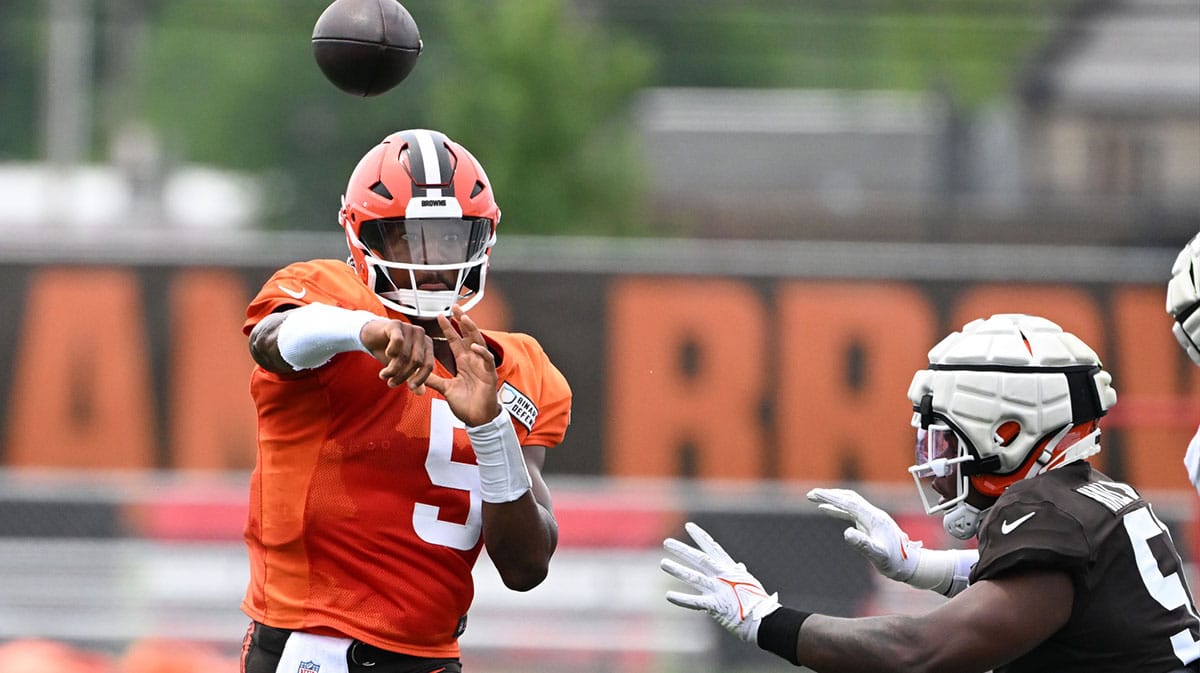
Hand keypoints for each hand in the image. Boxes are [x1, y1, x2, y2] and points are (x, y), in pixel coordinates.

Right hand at [360, 318, 434, 392]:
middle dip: (402, 375)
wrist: (371, 336)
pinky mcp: (396, 324)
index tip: (411, 388)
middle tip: (391, 383)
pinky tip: (387, 355)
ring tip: (384, 375)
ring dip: (392, 369)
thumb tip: (421, 393)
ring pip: (405, 355)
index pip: (429, 365)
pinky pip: (397, 342)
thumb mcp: (401, 367)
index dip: (421, 378)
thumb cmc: (390, 350)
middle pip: (416, 362)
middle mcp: (421, 335)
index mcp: (427, 345)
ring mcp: (409, 328)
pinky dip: (391, 352)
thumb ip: (412, 378)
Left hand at [424, 306, 500, 425]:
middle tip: (455, 307)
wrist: (477, 419)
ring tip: (464, 319)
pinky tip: (474, 345)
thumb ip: (434, 380)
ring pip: (478, 342)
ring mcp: (482, 366)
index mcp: (463, 362)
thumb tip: (418, 374)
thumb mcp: (446, 388)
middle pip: (468, 335)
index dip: (448, 328)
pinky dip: (481, 352)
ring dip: (472, 331)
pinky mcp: (489, 374)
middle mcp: (473, 360)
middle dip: (462, 321)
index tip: (440, 316)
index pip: (455, 340)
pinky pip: (487, 360)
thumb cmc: (465, 404)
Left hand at [661, 522, 779, 642]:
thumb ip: (739, 573)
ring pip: (694, 577)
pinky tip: (668, 596)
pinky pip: (695, 602)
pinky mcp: (716, 605)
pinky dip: (681, 599)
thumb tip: (739, 565)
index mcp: (729, 569)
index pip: (713, 547)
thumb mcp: (749, 582)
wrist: (764, 619)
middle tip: (667, 542)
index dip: (700, 536)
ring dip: (678, 570)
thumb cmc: (757, 602)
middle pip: (699, 559)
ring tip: (664, 563)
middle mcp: (722, 576)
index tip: (689, 526)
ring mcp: (718, 590)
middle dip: (682, 550)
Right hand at [807, 487, 920, 582]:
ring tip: (814, 498)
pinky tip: (826, 509)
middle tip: (810, 495)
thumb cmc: (895, 562)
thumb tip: (847, 533)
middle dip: (829, 495)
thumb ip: (863, 545)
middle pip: (849, 498)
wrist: (910, 564)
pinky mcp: (870, 523)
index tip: (815, 495)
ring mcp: (872, 518)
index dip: (831, 498)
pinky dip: (837, 508)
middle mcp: (873, 514)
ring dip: (832, 499)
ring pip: (849, 502)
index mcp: (874, 519)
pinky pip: (850, 511)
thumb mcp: (879, 556)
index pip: (849, 503)